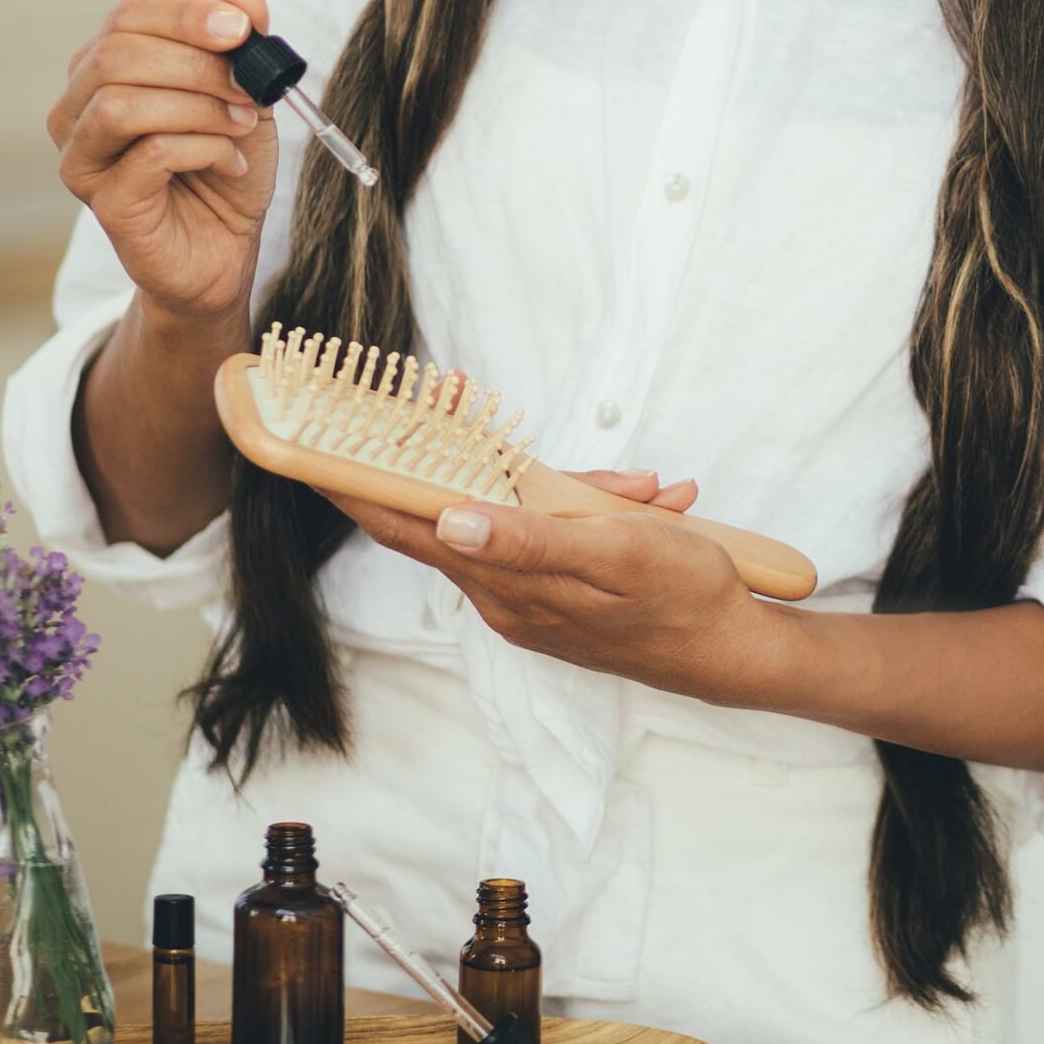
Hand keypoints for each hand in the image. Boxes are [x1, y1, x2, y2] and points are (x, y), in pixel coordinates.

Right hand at [48, 0, 278, 318]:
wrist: (225, 248)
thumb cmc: (225, 165)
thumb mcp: (247, 93)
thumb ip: (243, 42)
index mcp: (105, 69)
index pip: (127, 17)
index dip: (186, 15)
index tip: (242, 29)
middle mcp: (77, 108)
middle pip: (116, 55)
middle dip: (196, 65)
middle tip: (247, 88)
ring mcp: (81, 157)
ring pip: (121, 105)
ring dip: (198, 108)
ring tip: (240, 125)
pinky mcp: (103, 202)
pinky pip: (148, 155)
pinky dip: (204, 150)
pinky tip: (230, 163)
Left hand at [325, 469, 775, 705]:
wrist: (734, 651)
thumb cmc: (680, 595)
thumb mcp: (615, 551)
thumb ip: (531, 538)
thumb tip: (451, 519)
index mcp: (506, 582)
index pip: (408, 526)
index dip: (356, 482)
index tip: (310, 444)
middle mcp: (505, 593)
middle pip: (455, 507)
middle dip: (459, 449)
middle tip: (452, 392)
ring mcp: (532, 595)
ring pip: (517, 513)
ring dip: (571, 484)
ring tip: (646, 487)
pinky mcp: (561, 591)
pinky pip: (555, 530)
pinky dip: (595, 505)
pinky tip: (654, 501)